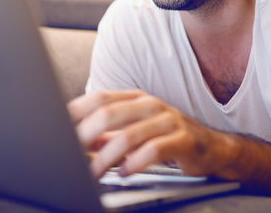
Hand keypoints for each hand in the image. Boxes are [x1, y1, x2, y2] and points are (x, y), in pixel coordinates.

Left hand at [67, 90, 232, 178]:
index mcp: (135, 99)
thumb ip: (106, 136)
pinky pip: (154, 150)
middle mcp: (150, 105)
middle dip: (86, 136)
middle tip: (72, 154)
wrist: (212, 147)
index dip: (77, 112)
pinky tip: (126, 173)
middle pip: (110, 114)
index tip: (58, 128)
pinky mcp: (183, 140)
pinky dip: (135, 163)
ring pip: (129, 135)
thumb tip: (75, 143)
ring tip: (95, 172)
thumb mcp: (134, 133)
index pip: (100, 98)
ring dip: (107, 157)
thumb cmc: (167, 139)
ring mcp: (168, 121)